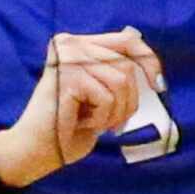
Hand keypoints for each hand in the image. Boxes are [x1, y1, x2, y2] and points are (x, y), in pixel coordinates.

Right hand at [0, 30, 164, 187]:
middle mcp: (70, 44)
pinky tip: (80, 123)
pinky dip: (101, 118)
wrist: (35, 152)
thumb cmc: (69, 126)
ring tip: (93, 123)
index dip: (149, 61)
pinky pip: (107, 98)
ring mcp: (68, 58)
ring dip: (115, 112)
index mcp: (78, 43)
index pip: (128, 41)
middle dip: (128, 101)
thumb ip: (113, 69)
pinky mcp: (67, 76)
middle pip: (127, 66)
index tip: (158, 85)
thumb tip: (137, 44)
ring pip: (121, 82)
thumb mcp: (99, 91)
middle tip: (112, 123)